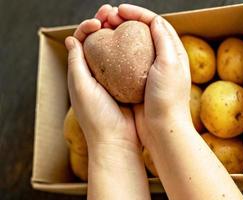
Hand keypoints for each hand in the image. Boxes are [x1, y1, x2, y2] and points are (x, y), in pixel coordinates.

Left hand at [65, 8, 138, 151]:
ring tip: (124, 20)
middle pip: (98, 42)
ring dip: (118, 33)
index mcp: (82, 73)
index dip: (87, 27)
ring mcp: (114, 77)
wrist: (117, 140)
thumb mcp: (82, 87)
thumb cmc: (97, 117)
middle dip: (103, 24)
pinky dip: (131, 49)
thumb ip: (76, 63)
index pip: (81, 42)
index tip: (99, 22)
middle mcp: (96, 73)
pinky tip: (138, 40)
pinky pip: (129, 61)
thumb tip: (72, 39)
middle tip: (111, 12)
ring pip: (115, 49)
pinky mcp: (128, 83)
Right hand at [97, 4, 191, 147]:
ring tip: (103, 30)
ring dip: (117, 35)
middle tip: (108, 17)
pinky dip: (114, 54)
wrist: (162, 128)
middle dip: (125, 21)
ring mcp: (149, 71)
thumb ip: (164, 39)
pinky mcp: (138, 82)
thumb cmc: (168, 98)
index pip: (156, 23)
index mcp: (173, 52)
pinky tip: (104, 52)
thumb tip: (154, 19)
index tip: (120, 9)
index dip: (138, 12)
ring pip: (131, 46)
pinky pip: (124, 63)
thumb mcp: (169, 64)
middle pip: (142, 32)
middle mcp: (162, 59)